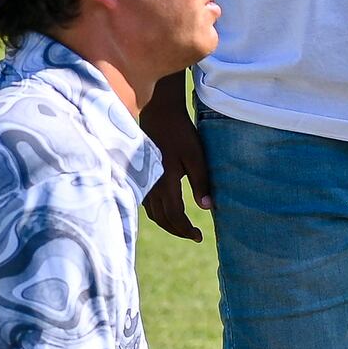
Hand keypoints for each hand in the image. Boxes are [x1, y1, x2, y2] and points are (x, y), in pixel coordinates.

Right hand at [139, 92, 210, 242]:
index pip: (174, 216)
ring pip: (153, 213)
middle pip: (162, 219)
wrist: (159, 112)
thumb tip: (207, 207)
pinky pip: (147, 203)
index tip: (199, 236)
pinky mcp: (140, 175)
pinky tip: (168, 211)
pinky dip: (158, 213)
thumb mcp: (196, 157)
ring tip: (183, 227)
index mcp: (165, 183)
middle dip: (177, 231)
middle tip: (193, 235)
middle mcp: (150, 186)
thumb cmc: (180, 133)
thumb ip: (201, 183)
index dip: (186, 230)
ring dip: (167, 223)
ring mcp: (142, 181)